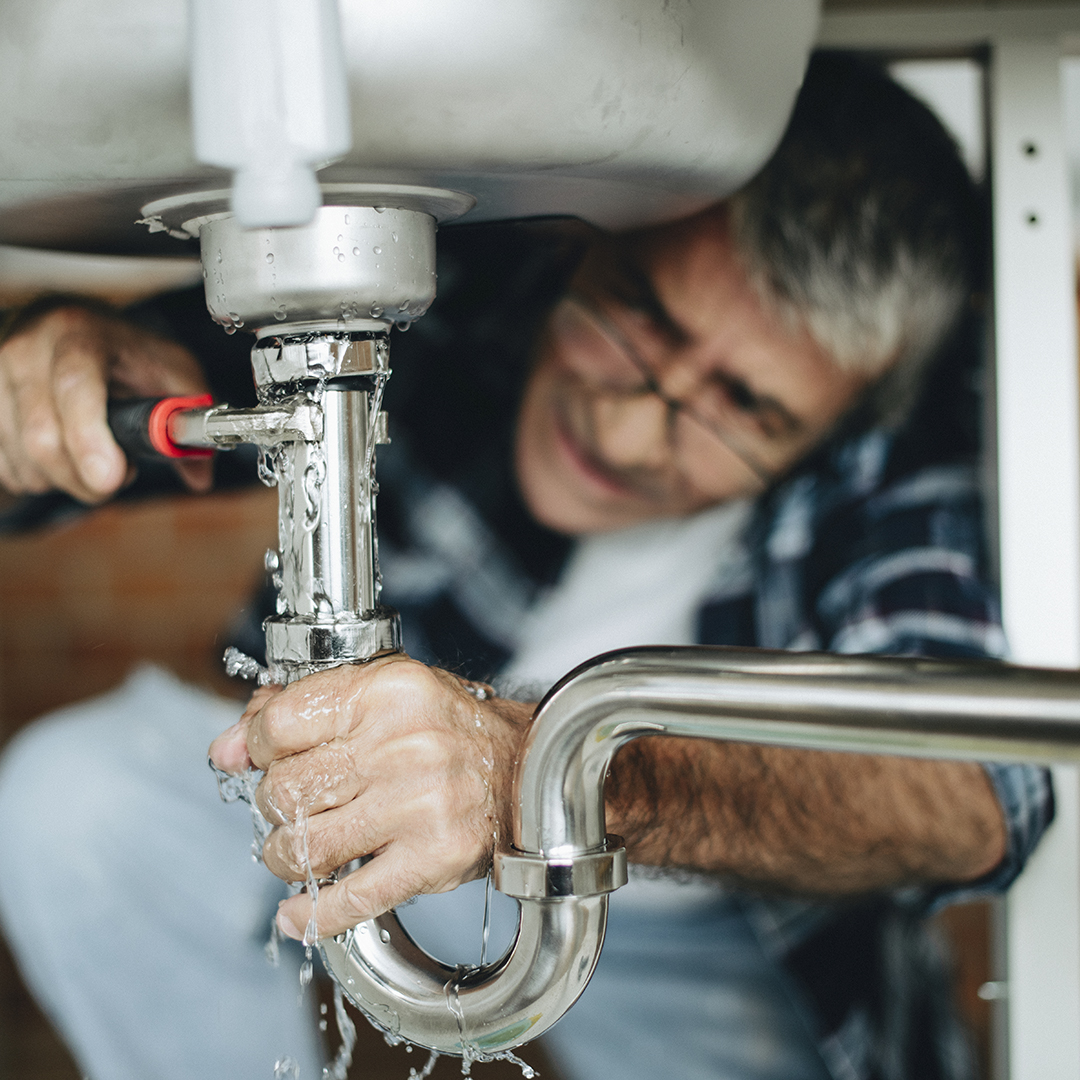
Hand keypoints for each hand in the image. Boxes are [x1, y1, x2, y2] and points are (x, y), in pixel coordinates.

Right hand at [0, 304, 212, 501]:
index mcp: (79, 333)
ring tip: (91, 459)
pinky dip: (36, 476)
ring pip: (21, 457)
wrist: (79, 328)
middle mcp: (28, 347)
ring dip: (62, 479)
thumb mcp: (174, 373)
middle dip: (84, 477)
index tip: (110, 478)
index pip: (75, 387)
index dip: (89, 439)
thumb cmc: (128, 353)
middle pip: (41, 435)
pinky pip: (2, 462)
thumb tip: (199, 474)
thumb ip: (189, 421)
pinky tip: (60, 459)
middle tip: (115, 478)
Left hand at [208, 655, 532, 941]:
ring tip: (301, 848)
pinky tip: (296, 915)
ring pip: (305, 846)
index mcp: (388, 691)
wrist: (527, 771)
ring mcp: (419, 805)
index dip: (254, 746)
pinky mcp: (432, 859)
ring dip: (286, 855)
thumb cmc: (449, 730)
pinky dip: (311, 915)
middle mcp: (404, 745)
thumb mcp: (382, 694)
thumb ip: (302, 710)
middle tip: (293, 805)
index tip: (257, 757)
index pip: (279, 724)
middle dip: (274, 805)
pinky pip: (349, 899)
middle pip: (285, 789)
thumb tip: (225, 749)